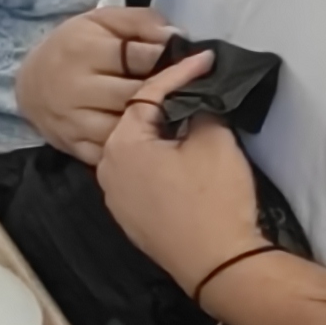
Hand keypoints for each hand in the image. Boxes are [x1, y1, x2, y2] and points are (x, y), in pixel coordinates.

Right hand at [18, 5, 177, 161]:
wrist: (31, 84)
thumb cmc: (75, 47)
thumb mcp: (102, 21)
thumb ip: (140, 22)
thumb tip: (175, 37)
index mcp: (82, 50)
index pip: (138, 56)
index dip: (168, 58)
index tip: (188, 59)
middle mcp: (75, 87)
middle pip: (135, 94)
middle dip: (165, 91)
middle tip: (187, 87)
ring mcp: (74, 121)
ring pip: (126, 127)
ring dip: (153, 122)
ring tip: (170, 111)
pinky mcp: (75, 146)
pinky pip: (113, 152)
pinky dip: (134, 146)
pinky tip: (148, 135)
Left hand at [96, 49, 262, 291]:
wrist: (219, 265)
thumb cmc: (213, 198)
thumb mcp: (214, 141)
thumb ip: (200, 111)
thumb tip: (195, 105)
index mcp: (120, 145)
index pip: (148, 94)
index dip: (181, 72)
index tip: (206, 59)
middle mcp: (106, 169)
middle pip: (137, 122)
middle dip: (167, 103)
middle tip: (197, 84)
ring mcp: (116, 198)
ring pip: (139, 150)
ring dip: (163, 133)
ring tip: (193, 117)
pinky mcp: (131, 219)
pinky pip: (142, 177)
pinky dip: (160, 161)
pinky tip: (183, 157)